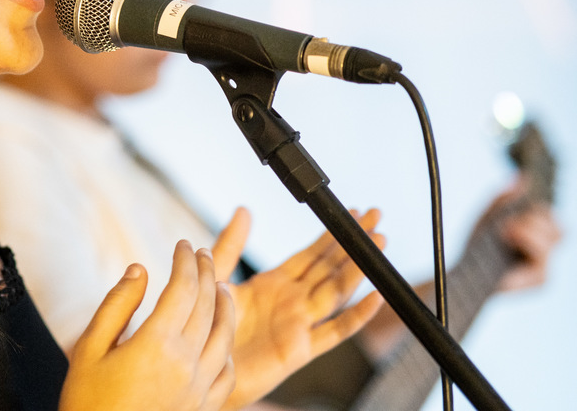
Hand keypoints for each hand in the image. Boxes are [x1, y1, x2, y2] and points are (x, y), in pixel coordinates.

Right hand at [59, 241, 236, 410]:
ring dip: (224, 304)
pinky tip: (220, 337)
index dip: (185, 260)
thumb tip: (140, 270)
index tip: (183, 244)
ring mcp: (200, 388)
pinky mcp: (203, 408)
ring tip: (220, 284)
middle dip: (206, 271)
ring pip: (224, 335)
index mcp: (157, 343)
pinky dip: (226, 346)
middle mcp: (187, 363)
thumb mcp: (88, 349)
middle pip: (207, 304)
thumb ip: (117, 305)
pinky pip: (226, 371)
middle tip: (202, 253)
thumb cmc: (87, 403)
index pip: (183, 287)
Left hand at [210, 207, 385, 408]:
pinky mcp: (300, 349)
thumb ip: (231, 244)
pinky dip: (357, 316)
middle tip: (375, 218)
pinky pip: (335, 332)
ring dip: (358, 269)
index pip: (311, 254)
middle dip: (352, 243)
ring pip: (336, 292)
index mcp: (273, 283)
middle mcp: (291, 301)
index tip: (352, 214)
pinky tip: (375, 297)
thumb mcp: (215, 275)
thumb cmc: (204, 326)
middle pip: (330, 267)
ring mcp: (298, 324)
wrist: (198, 366)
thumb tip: (243, 210)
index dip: (331, 235)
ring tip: (378, 244)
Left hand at [473, 181, 561, 291]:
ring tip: (507, 230)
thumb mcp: (488, 217)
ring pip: (556, 237)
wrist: (465, 274)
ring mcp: (545, 265)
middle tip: (511, 221)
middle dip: (537, 218)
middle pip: (561, 227)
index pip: (551, 217)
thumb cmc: (477, 246)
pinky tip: (510, 240)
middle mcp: (544, 252)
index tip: (517, 207)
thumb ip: (504, 198)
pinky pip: (544, 257)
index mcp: (535, 236)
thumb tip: (521, 177)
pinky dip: (528, 243)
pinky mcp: (542, 279)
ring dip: (531, 228)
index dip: (540, 208)